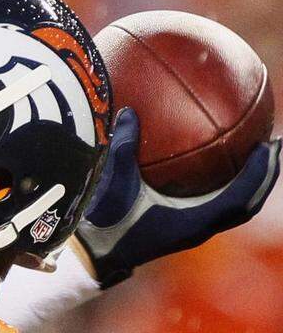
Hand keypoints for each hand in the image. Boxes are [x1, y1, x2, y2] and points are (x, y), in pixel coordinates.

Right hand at [75, 107, 280, 287]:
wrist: (98, 253)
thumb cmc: (109, 220)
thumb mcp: (116, 181)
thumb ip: (124, 146)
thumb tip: (130, 111)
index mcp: (193, 222)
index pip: (239, 198)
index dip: (258, 173)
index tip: (268, 146)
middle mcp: (200, 230)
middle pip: (247, 205)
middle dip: (265, 176)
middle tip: (273, 145)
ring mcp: (193, 231)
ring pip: (235, 209)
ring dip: (251, 184)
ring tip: (256, 157)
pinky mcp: (184, 230)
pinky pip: (217, 208)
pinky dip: (229, 189)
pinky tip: (218, 170)